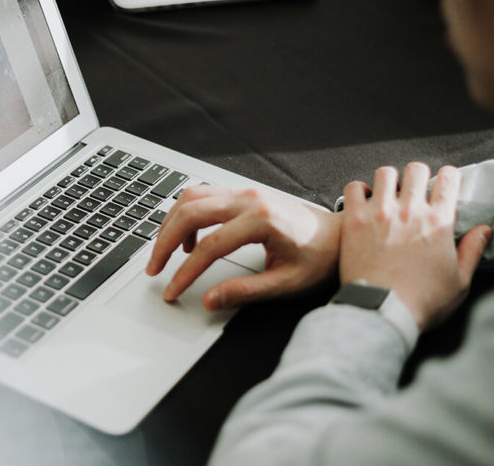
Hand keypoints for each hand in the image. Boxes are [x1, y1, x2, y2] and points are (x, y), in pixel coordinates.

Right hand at [145, 185, 340, 310]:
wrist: (339, 236)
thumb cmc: (319, 257)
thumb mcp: (286, 283)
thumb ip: (246, 292)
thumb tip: (211, 300)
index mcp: (262, 220)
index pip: (209, 247)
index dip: (185, 272)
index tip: (172, 291)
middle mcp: (250, 198)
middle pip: (190, 213)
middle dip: (164, 243)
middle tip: (154, 269)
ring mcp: (245, 191)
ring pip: (191, 197)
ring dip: (171, 224)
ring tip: (165, 254)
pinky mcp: (243, 192)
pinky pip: (203, 195)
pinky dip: (186, 214)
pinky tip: (189, 240)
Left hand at [339, 164, 491, 330]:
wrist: (381, 311)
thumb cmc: (421, 302)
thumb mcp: (459, 281)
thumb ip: (472, 251)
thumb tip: (484, 230)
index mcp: (438, 222)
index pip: (448, 179)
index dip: (449, 176)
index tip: (445, 183)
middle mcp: (410, 210)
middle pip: (416, 169)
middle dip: (418, 176)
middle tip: (415, 190)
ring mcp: (379, 212)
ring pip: (385, 173)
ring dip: (389, 180)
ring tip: (388, 193)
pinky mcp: (354, 220)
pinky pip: (354, 188)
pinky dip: (359, 190)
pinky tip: (363, 201)